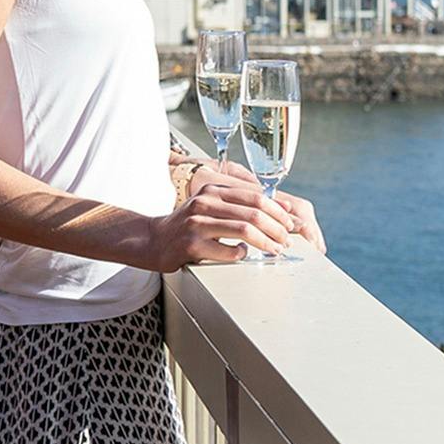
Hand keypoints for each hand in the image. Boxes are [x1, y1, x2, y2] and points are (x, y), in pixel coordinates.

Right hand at [185, 159, 316, 255]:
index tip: (289, 224)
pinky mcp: (192, 245)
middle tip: (286, 240)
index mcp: (213, 190)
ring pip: (244, 230)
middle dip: (277, 229)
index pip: (256, 197)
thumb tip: (284, 207)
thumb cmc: (189, 224)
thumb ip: (243, 205)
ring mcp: (197, 223)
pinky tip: (242, 254)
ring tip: (274, 249)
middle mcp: (205, 203)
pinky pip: (228, 251)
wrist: (153, 240)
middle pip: (254, 213)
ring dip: (266, 242)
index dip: (277, 211)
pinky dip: (241, 254)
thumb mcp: (214, 206)